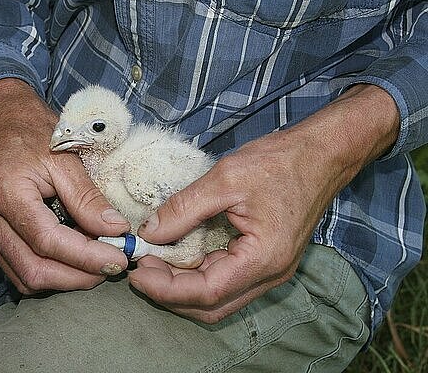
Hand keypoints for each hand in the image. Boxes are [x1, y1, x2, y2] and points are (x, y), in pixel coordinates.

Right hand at [0, 79, 130, 293]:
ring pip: (25, 277)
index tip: (119, 258)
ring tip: (96, 264)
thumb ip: (88, 197)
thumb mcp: (65, 158)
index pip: (48, 242)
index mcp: (6, 193)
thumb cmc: (32, 130)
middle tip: (112, 266)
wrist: (1, 118)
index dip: (86, 257)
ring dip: (64, 279)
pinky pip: (19, 268)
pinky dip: (50, 272)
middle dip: (78, 277)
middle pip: (34, 270)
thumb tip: (115, 230)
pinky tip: (74, 259)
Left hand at [129, 84, 399, 323]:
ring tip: (154, 265)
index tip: (137, 272)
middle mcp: (269, 275)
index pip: (206, 292)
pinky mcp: (266, 261)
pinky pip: (227, 281)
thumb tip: (149, 233)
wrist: (321, 154)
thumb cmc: (280, 162)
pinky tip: (178, 259)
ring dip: (183, 288)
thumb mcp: (225, 179)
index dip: (166, 289)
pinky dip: (199, 276)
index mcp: (263, 259)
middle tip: (141, 270)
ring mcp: (270, 270)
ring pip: (219, 298)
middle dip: (171, 294)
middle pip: (211, 305)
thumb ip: (183, 209)